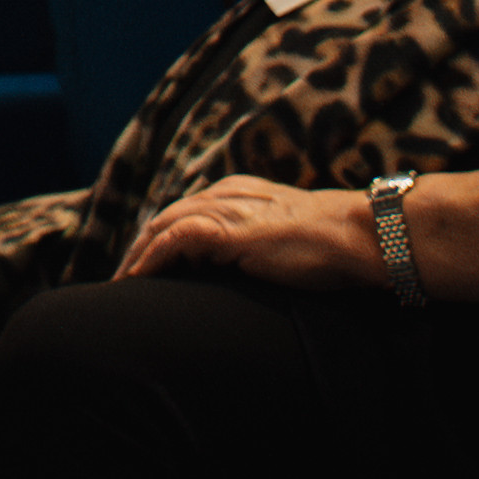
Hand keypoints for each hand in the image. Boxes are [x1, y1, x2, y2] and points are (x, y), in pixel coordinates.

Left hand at [119, 176, 384, 292]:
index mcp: (238, 194)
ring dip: (138, 256)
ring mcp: (227, 210)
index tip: (142, 267)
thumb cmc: (332, 246)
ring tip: (122, 285)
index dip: (158, 239)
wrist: (357, 236)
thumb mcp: (284, 238)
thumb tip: (245, 271)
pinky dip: (152, 258)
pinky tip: (137, 278)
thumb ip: (258, 244)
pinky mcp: (230, 231)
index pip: (184, 214)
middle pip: (166, 218)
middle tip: (121, 280)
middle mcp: (226, 195)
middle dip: (140, 248)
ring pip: (163, 226)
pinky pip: (176, 240)